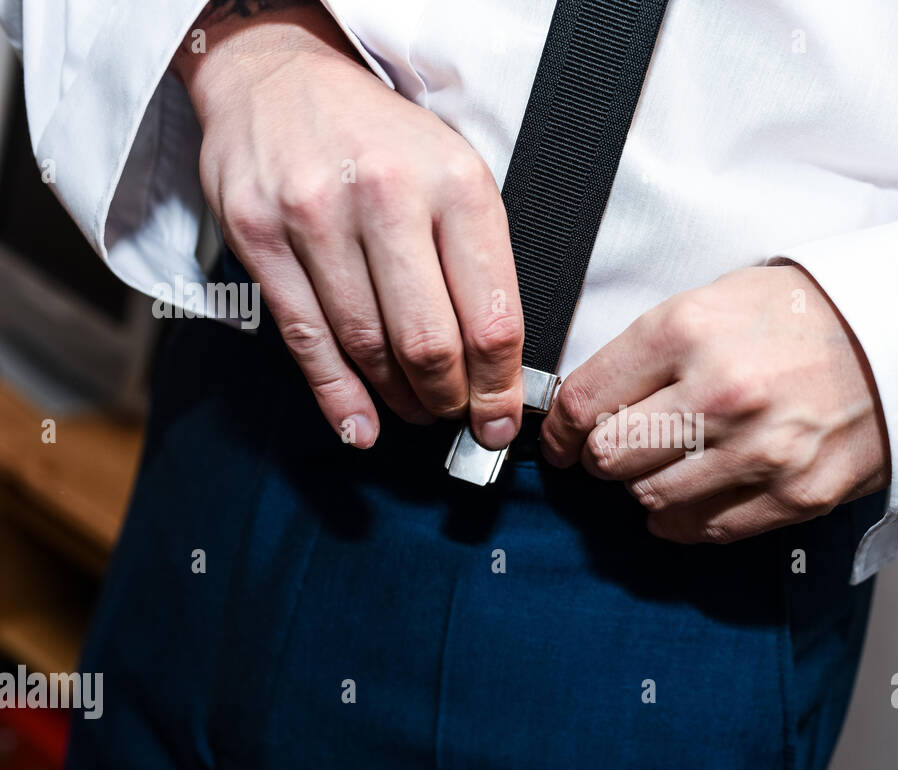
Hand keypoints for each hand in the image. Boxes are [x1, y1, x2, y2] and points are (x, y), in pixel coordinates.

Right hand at [172, 2, 522, 448]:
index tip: (499, 420)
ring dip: (397, 398)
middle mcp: (386, 195)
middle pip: (428, 342)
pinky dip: (338, 396)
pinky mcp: (259, 236)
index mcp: (456, 183)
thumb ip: (477, 264)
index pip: (491, 315)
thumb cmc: (382, 140)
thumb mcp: (455, 175)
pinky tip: (360, 425)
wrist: (280, 78)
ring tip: (414, 410)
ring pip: (367, 346)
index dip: (499, 386)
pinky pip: (306, 339)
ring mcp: (315, 216)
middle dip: (448, 399)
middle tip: (454, 416)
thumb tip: (496, 366)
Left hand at [540, 265, 889, 542]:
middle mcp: (720, 394)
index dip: (559, 428)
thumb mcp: (715, 299)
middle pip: (609, 458)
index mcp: (688, 331)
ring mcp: (760, 451)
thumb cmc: (804, 316)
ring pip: (650, 500)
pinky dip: (685, 518)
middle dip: (601, 457)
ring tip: (665, 466)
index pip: (585, 401)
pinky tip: (696, 492)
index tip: (561, 437)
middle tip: (616, 448)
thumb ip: (649, 351)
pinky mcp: (793, 496)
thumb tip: (589, 404)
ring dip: (645, 488)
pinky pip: (704, 529)